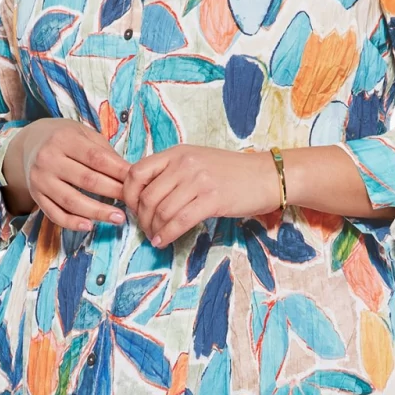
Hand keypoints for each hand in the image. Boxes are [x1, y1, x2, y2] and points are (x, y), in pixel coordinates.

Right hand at [10, 119, 130, 232]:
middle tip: (133, 202)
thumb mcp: (83, 134)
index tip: (136, 182)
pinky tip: (89, 226)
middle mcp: (48, 159)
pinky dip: (72, 223)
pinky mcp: (36, 196)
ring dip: (97, 212)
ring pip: (71, 201)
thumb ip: (104, 152)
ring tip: (119, 218)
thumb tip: (130, 173)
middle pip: (87, 180)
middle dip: (113, 192)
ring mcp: (40, 179)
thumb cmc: (65, 138)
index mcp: (64, 139)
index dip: (118, 172)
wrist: (29, 143)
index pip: (96, 158)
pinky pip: (55, 214)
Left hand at [124, 144, 279, 248]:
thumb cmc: (232, 173)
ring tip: (156, 238)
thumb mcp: (197, 162)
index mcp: (177, 153)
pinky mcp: (212, 199)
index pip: (137, 172)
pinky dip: (168, 235)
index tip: (134, 209)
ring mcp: (198, 180)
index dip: (128, 195)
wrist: (266, 176)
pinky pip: (180, 221)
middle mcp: (184, 164)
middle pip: (147, 196)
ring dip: (154, 230)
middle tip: (147, 230)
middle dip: (142, 219)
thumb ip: (172, 173)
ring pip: (162, 211)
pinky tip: (165, 241)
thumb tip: (145, 196)